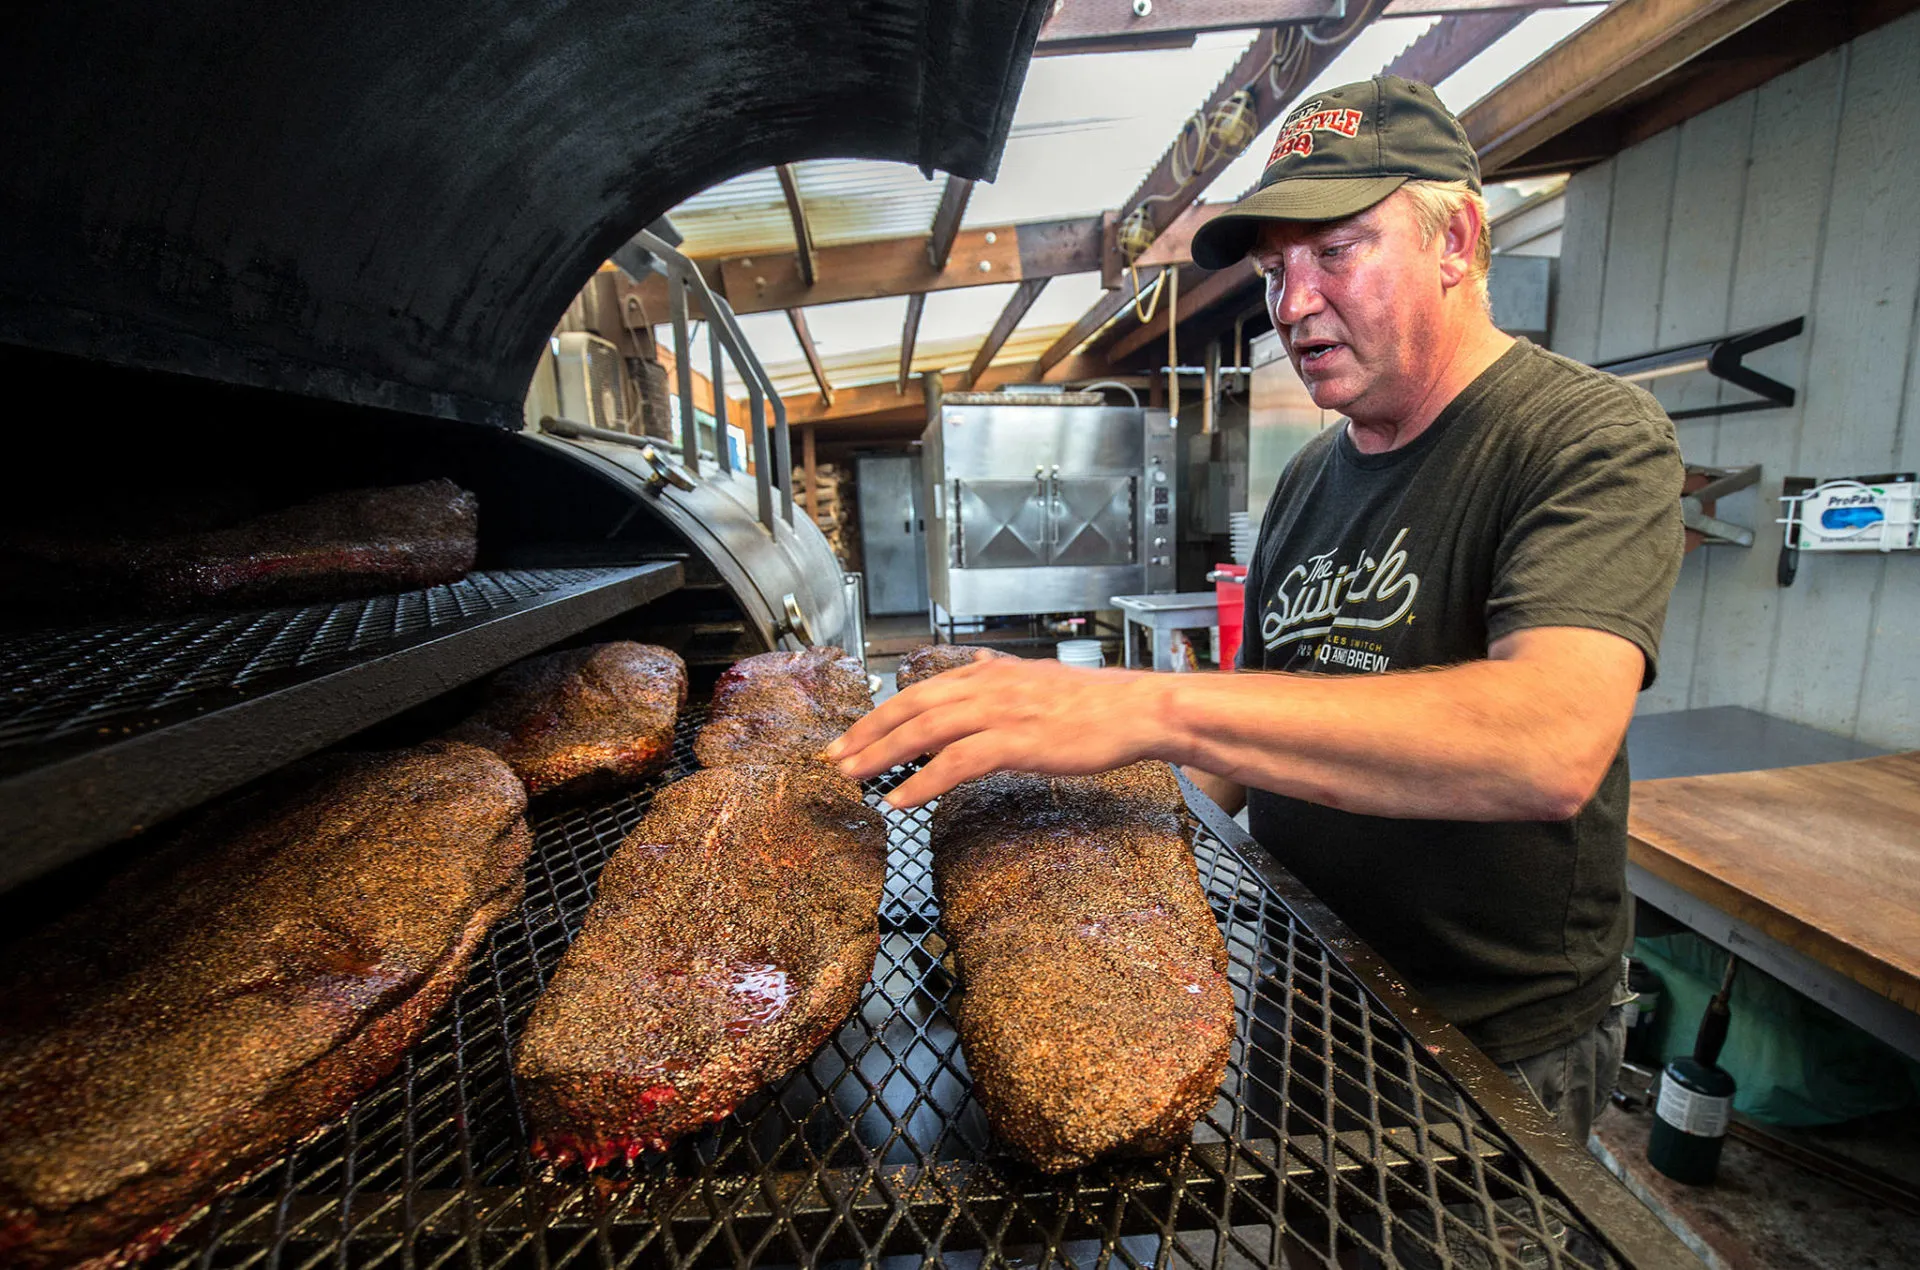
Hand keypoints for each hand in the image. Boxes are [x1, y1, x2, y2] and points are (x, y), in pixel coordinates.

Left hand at [825, 656, 1169, 807]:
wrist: (1138, 710)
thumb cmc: (1094, 704)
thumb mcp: (1037, 677)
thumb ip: (999, 674)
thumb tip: (974, 664)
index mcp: (988, 674)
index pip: (918, 692)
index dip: (878, 714)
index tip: (849, 737)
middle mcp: (987, 686)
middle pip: (910, 706)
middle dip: (866, 733)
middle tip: (833, 757)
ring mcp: (1001, 712)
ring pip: (925, 730)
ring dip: (883, 755)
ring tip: (853, 777)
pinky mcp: (1017, 741)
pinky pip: (958, 763)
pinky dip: (923, 780)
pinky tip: (901, 800)